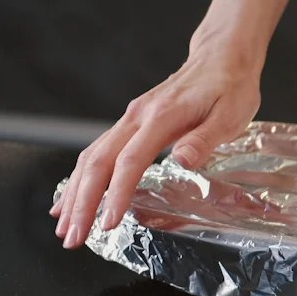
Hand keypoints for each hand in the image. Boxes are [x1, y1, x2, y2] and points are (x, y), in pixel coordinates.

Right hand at [50, 45, 261, 247]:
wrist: (221, 58)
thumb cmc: (230, 88)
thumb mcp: (231, 115)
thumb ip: (204, 139)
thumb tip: (183, 161)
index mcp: (161, 117)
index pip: (130, 161)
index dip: (116, 194)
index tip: (108, 223)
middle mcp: (137, 117)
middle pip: (99, 163)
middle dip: (81, 203)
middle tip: (72, 237)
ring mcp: (131, 119)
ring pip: (92, 158)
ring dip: (75, 194)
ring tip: (66, 227)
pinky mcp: (132, 123)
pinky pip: (99, 152)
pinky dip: (82, 178)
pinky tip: (72, 198)